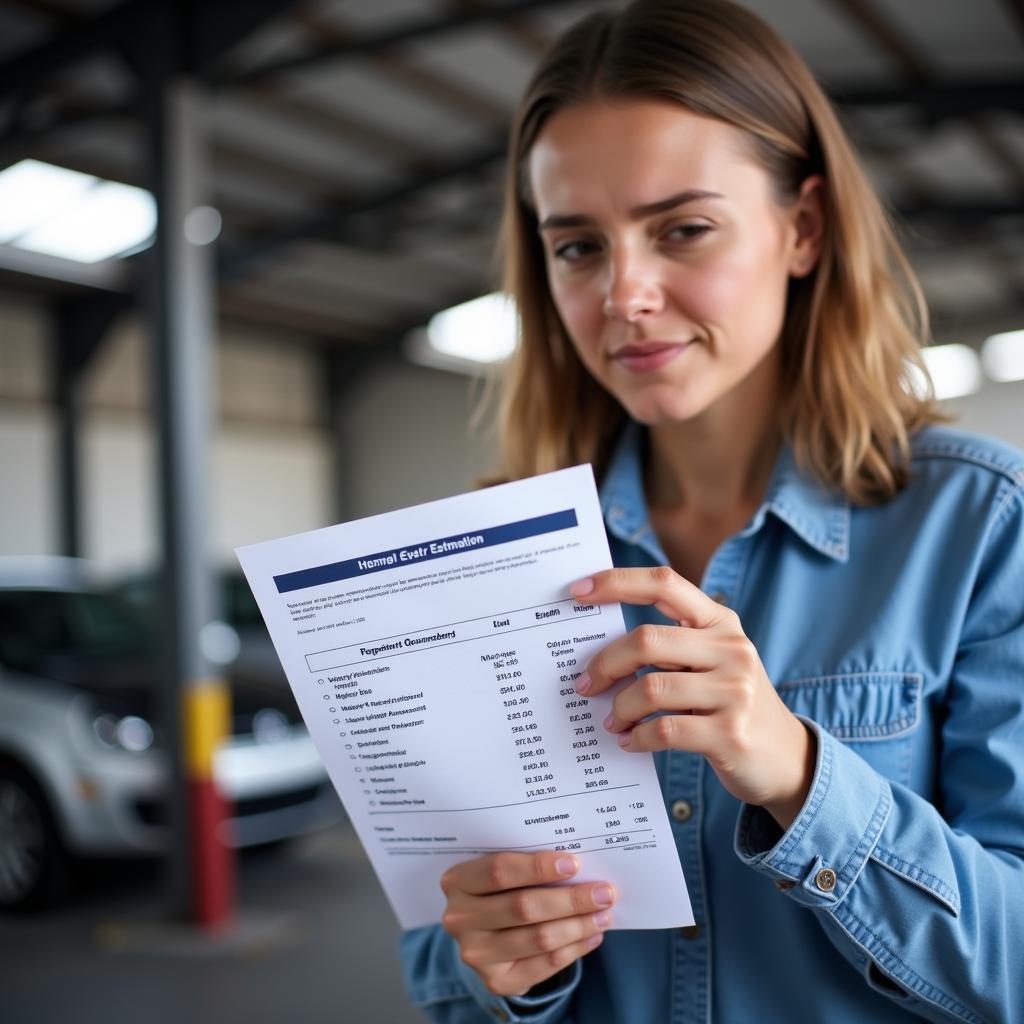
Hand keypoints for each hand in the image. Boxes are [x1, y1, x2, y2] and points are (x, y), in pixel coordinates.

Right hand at [440, 851, 614, 996]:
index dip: (538, 867)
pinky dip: (574, 949)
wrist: (483, 935)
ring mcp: (476, 954)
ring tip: (604, 914)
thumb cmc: (499, 890)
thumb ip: (526, 864)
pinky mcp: (496, 980)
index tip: (574, 863)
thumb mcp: (499, 872)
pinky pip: (544, 965)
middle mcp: (459, 919)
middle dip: (570, 899)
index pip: (499, 871)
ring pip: (538, 938)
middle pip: (523, 907)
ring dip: (578, 925)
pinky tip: (592, 936)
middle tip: (604, 892)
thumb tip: (577, 864)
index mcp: (457, 881)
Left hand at [571, 567, 814, 828]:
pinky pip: (664, 730)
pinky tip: (631, 741)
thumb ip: (668, 646)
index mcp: (720, 621)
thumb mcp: (711, 662)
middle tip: (585, 684)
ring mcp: (735, 691)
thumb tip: (598, 648)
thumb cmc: (730, 703)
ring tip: (612, 721)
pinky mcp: (730, 734)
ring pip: (650, 689)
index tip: (578, 591)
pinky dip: (637, 737)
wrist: (788, 758)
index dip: (618, 582)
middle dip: (605, 663)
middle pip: (647, 640)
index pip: (664, 584)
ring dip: (619, 708)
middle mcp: (731, 648)